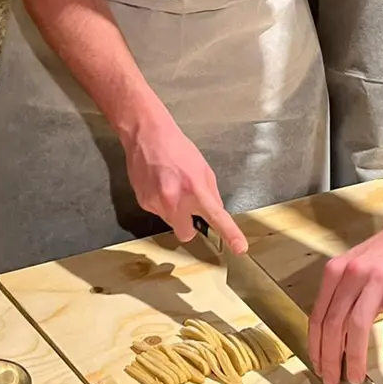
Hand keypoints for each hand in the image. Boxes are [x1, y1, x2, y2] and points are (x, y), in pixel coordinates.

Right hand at [119, 101, 247, 253]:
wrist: (146, 136)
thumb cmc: (177, 149)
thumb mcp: (203, 169)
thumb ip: (211, 194)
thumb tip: (216, 213)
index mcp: (196, 190)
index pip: (216, 217)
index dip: (230, 234)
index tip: (239, 247)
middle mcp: (175, 200)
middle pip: (186, 234)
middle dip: (189, 225)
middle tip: (188, 207)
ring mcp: (156, 204)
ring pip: (170, 223)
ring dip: (174, 212)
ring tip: (170, 187)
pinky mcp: (143, 203)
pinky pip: (157, 212)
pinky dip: (160, 204)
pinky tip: (159, 185)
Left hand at [308, 218, 382, 383]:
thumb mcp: (355, 268)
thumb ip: (345, 296)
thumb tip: (336, 336)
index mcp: (336, 272)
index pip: (318, 316)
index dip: (316, 346)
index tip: (318, 367)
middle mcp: (352, 273)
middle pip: (334, 324)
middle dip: (330, 357)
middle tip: (333, 380)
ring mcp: (377, 277)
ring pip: (358, 324)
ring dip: (355, 356)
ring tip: (357, 376)